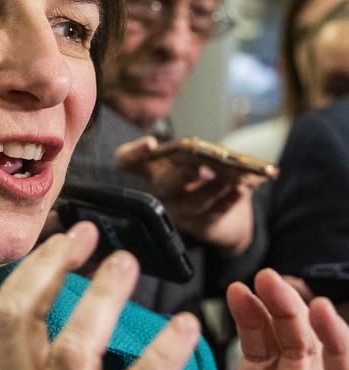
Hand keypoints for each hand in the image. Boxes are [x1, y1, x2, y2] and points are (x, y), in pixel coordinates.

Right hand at [0, 222, 200, 369]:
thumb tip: (69, 312)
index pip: (0, 324)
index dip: (31, 273)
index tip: (61, 242)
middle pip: (23, 324)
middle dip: (55, 268)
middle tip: (89, 237)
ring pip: (73, 348)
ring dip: (102, 298)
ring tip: (128, 265)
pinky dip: (162, 352)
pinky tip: (184, 327)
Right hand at [115, 136, 262, 254]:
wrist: (228, 212)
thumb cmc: (209, 176)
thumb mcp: (201, 157)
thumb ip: (202, 152)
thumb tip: (217, 153)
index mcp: (155, 168)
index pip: (127, 161)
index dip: (133, 153)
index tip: (151, 143)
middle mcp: (161, 191)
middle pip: (163, 185)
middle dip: (184, 174)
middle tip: (204, 166)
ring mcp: (178, 212)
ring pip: (193, 203)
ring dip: (215, 188)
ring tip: (234, 175)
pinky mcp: (199, 226)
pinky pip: (213, 214)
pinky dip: (230, 200)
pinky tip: (242, 189)